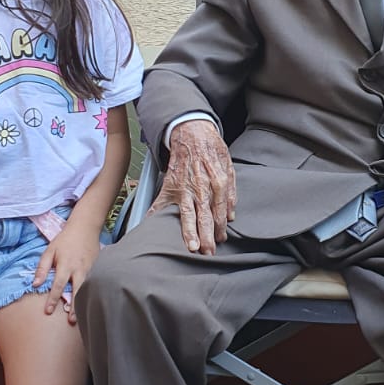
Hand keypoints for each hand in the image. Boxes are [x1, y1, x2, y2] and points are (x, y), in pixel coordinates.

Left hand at [33, 214, 102, 323]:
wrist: (85, 227)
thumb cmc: (65, 240)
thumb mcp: (49, 251)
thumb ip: (42, 268)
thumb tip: (34, 284)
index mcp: (66, 265)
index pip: (58, 285)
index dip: (52, 299)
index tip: (48, 311)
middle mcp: (79, 269)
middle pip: (77, 291)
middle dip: (74, 306)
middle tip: (71, 321)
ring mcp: (90, 269)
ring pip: (87, 289)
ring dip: (83, 303)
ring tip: (80, 317)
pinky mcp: (97, 268)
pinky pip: (94, 284)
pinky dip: (91, 294)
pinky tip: (89, 303)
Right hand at [150, 120, 235, 253]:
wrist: (192, 131)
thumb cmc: (211, 149)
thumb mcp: (228, 166)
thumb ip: (231, 192)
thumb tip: (231, 215)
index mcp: (218, 183)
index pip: (220, 212)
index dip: (220, 228)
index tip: (220, 241)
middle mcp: (201, 187)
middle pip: (206, 216)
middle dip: (208, 237)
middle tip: (209, 253)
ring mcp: (185, 187)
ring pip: (188, 213)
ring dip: (190, 232)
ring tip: (192, 247)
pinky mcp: (170, 184)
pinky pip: (161, 202)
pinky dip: (155, 214)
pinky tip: (152, 225)